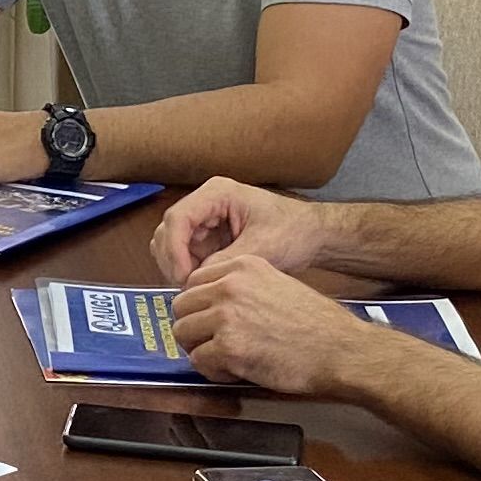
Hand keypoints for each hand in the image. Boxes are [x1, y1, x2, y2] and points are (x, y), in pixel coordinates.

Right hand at [152, 174, 330, 283]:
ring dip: (177, 267)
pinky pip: (185, 255)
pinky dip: (187, 271)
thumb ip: (227, 261)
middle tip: (188, 287)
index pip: (178, 218)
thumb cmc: (294, 231)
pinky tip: (202, 285)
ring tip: (197, 287)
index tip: (183, 276)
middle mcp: (205, 204)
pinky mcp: (208, 238)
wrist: (312, 235)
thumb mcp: (262, 247)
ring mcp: (205, 221)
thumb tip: (196, 279)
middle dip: (173, 260)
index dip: (174, 249)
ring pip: (171, 244)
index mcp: (217, 193)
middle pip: (168, 230)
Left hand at [168, 253, 374, 396]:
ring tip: (225, 358)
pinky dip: (213, 370)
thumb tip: (211, 304)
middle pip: (181, 306)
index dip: (199, 305)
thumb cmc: (317, 324)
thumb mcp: (277, 284)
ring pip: (183, 332)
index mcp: (242, 266)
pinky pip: (198, 360)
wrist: (340, 350)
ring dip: (200, 349)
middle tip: (212, 342)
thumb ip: (242, 288)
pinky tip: (235, 370)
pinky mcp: (228, 347)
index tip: (208, 320)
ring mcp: (226, 316)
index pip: (193, 282)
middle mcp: (230, 286)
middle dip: (193, 327)